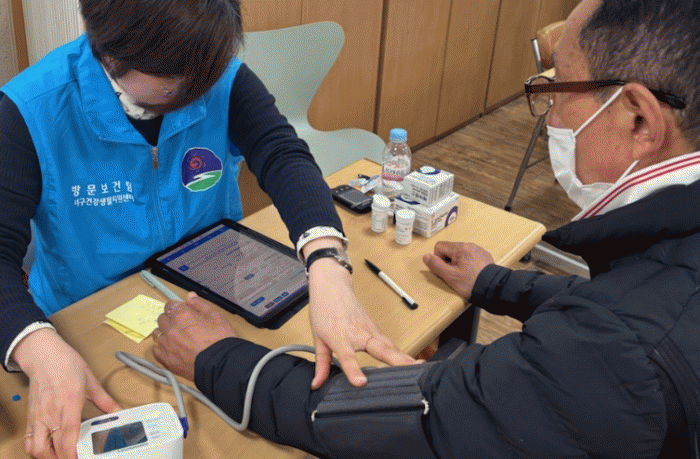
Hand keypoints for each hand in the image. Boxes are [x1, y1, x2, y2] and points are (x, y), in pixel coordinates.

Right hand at [11, 328, 120, 458]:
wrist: (45, 355)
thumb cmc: (66, 364)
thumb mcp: (91, 382)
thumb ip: (106, 401)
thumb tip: (118, 411)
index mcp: (69, 402)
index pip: (68, 435)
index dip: (73, 453)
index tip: (82, 457)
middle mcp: (51, 412)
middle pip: (51, 448)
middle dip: (64, 458)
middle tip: (78, 456)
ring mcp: (39, 416)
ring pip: (36, 449)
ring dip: (50, 456)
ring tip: (64, 455)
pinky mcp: (31, 417)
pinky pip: (28, 441)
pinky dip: (37, 450)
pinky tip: (50, 447)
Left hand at [152, 292, 236, 380]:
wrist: (220, 364)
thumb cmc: (220, 341)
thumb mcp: (216, 316)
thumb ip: (200, 304)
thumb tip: (190, 297)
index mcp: (182, 315)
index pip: (170, 305)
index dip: (177, 307)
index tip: (182, 311)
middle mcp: (170, 328)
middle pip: (163, 318)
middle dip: (171, 319)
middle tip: (183, 325)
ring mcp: (166, 344)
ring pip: (157, 333)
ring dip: (165, 333)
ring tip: (177, 338)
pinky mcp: (165, 359)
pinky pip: (156, 350)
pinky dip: (162, 348)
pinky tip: (171, 349)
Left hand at [307, 257, 416, 389]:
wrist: (332, 287)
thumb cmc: (324, 310)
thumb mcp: (317, 338)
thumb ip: (321, 364)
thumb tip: (317, 385)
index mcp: (340, 337)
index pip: (348, 357)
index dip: (354, 371)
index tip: (361, 383)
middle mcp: (359, 334)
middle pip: (381, 349)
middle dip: (397, 361)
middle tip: (412, 370)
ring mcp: (371, 330)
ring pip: (391, 346)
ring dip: (405, 357)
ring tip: (420, 369)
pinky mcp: (377, 329)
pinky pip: (391, 344)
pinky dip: (402, 353)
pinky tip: (413, 362)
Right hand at [422, 241, 494, 298]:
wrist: (493, 289)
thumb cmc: (471, 283)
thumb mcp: (449, 276)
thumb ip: (435, 265)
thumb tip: (426, 257)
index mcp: (460, 248)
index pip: (439, 247)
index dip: (439, 259)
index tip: (446, 270)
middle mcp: (470, 245)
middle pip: (450, 250)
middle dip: (449, 262)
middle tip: (455, 275)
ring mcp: (478, 250)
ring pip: (460, 254)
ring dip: (458, 264)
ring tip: (465, 276)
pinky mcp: (484, 257)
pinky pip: (470, 258)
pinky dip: (468, 265)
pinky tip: (472, 274)